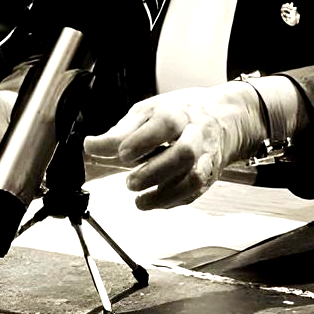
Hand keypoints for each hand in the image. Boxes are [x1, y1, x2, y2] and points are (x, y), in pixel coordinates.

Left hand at [82, 83, 265, 209]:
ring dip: (164, 194)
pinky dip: (173, 201)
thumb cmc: (178, 112)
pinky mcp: (210, 174)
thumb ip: (120, 132)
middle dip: (154, 172)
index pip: (164, 124)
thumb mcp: (146, 112)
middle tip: (129, 183)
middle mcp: (195, 134)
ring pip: (194, 178)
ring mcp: (206, 156)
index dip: (143, 140)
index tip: (122, 154)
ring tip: (139, 201)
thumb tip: (90, 147)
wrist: (223, 117)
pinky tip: (154, 201)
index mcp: (176, 112)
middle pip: (184, 153)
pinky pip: (196, 192)